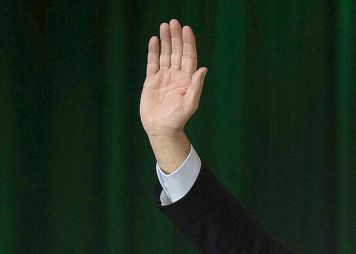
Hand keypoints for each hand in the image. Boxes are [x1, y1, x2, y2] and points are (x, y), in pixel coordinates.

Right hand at [139, 19, 207, 138]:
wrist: (161, 129)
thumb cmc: (178, 119)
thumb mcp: (190, 103)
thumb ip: (196, 86)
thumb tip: (203, 69)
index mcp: (187, 79)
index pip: (188, 56)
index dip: (188, 43)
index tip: (186, 29)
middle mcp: (176, 75)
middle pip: (176, 51)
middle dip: (176, 37)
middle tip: (174, 22)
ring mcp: (164, 77)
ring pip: (165, 54)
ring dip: (165, 41)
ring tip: (164, 26)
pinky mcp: (152, 81)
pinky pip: (153, 63)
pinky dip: (153, 51)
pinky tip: (154, 40)